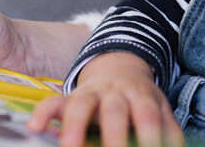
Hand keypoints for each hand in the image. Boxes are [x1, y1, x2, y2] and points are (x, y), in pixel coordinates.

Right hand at [27, 52, 183, 146]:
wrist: (120, 67)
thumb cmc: (140, 100)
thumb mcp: (160, 109)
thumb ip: (169, 131)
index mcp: (142, 96)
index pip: (148, 115)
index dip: (150, 136)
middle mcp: (115, 93)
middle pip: (115, 110)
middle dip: (114, 136)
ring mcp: (90, 94)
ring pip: (81, 105)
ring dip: (75, 128)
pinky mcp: (69, 98)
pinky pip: (52, 102)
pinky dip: (43, 114)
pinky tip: (35, 128)